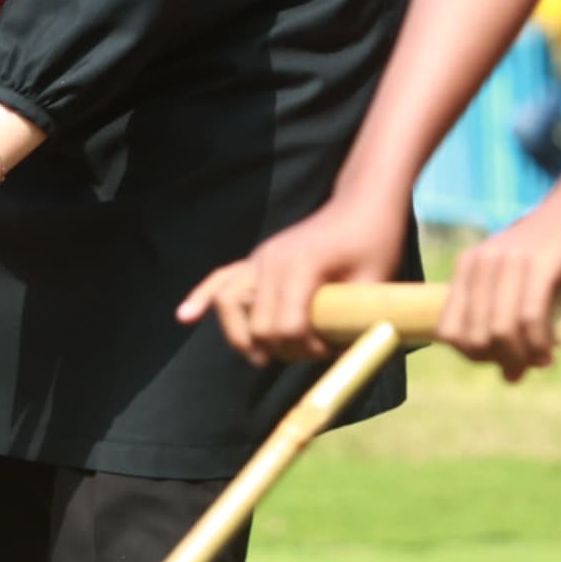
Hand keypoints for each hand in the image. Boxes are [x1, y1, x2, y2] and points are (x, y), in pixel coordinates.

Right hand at [179, 192, 407, 366]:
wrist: (362, 204)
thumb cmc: (374, 241)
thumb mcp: (376, 282)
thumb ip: (358, 318)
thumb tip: (346, 357)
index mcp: (301, 266)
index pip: (287, 326)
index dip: (308, 349)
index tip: (332, 348)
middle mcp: (271, 261)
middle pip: (258, 323)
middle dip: (282, 348)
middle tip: (312, 351)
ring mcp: (260, 258)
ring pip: (229, 303)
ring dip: (239, 335)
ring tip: (259, 357)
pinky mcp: (257, 260)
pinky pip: (220, 279)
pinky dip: (200, 297)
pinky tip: (184, 316)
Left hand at [438, 185, 560, 381]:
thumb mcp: (523, 277)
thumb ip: (510, 318)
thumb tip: (509, 375)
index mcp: (469, 265)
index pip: (449, 329)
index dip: (471, 356)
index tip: (500, 362)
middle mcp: (482, 261)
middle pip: (474, 336)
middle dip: (498, 361)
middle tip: (525, 367)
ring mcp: (510, 261)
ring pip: (500, 330)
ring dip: (520, 357)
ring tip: (540, 362)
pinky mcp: (542, 262)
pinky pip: (530, 317)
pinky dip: (538, 344)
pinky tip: (549, 353)